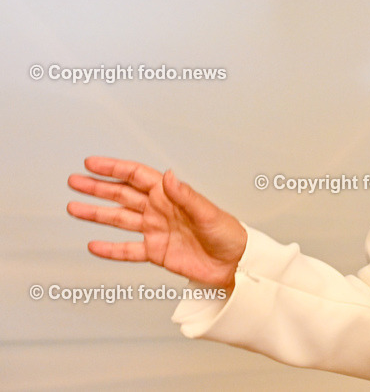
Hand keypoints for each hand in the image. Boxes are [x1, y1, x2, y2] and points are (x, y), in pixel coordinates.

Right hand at [67, 156, 246, 289]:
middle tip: (75, 181)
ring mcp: (156, 231)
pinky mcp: (156, 252)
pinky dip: (110, 249)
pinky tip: (94, 244)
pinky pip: (128, 250)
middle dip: (98, 187)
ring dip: (97, 214)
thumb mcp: (208, 212)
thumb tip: (168, 176)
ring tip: (74, 208)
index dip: (114, 169)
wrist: (235, 264)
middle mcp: (160, 210)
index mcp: (171, 196)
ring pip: (119, 219)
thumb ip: (185, 195)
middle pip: (122, 195)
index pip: (137, 177)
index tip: (92, 164)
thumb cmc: (229, 234)